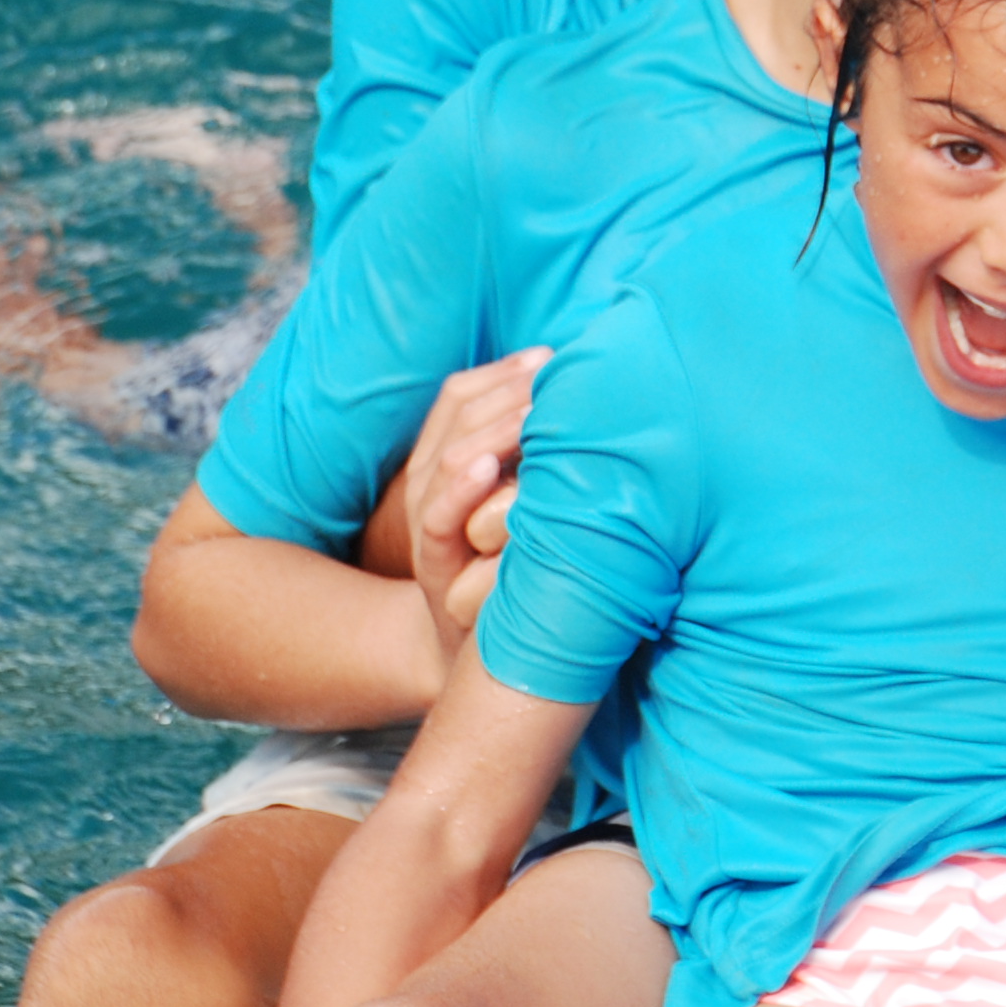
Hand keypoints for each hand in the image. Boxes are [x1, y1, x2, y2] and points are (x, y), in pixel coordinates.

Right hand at [404, 349, 544, 660]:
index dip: (502, 371)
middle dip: (507, 391)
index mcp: (443, 458)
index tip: (550, 356)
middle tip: (555, 373)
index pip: (459, 396)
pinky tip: (492, 467)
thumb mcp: (518, 498)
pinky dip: (462, 488)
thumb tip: (578, 389)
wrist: (478, 649)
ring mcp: (427, 523)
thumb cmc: (510, 560)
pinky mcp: (433, 564)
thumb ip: (531, 451)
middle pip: (458, 417)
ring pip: (448, 458)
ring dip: (493, 429)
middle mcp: (427, 483)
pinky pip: (440, 518)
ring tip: (533, 409)